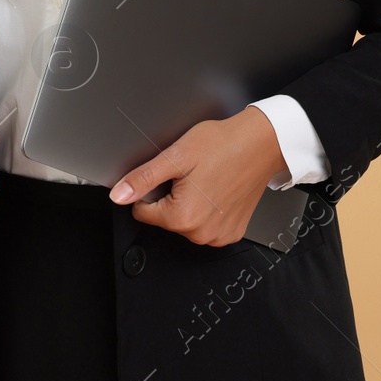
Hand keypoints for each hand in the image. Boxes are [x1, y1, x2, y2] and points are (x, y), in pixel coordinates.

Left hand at [107, 106, 286, 246]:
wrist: (261, 144)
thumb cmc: (223, 146)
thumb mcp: (175, 157)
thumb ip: (143, 179)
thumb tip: (119, 195)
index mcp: (183, 217)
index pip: (141, 212)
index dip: (150, 190)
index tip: (168, 176)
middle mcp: (201, 234)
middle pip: (164, 218)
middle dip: (171, 196)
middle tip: (190, 175)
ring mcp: (219, 236)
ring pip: (185, 222)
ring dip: (189, 204)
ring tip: (205, 181)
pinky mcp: (232, 233)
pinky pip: (206, 226)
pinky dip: (207, 210)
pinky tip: (217, 191)